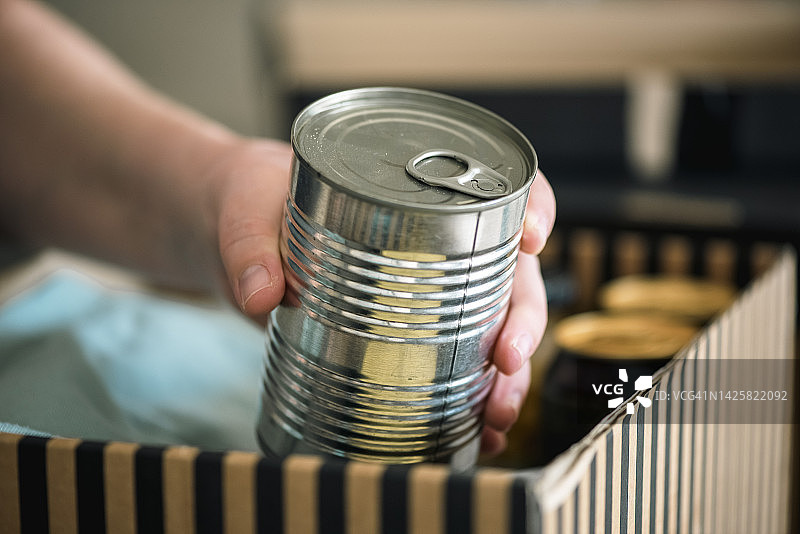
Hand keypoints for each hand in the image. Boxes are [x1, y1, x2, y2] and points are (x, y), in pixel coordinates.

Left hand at [211, 145, 554, 456]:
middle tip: (506, 361)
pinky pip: (456, 362)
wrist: (241, 236)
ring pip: (493, 326)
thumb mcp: (248, 211)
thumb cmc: (256, 201)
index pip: (493, 187)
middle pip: (508, 272)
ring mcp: (427, 289)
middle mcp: (437, 239)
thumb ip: (249, 245)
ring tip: (495, 416)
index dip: (530, 205)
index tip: (532, 238)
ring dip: (506, 376)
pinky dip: (472, 399)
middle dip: (521, 320)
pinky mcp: (408, 331)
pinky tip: (474, 431)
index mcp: (413, 191)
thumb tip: (261, 295)